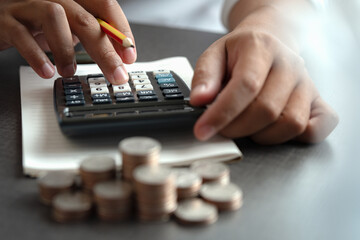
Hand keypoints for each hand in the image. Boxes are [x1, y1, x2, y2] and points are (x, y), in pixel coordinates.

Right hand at [0, 0, 135, 83]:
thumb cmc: (36, 22)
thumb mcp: (69, 27)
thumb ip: (92, 36)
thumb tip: (120, 56)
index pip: (104, 5)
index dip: (120, 30)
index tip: (129, 55)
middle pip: (85, 18)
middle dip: (105, 51)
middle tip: (116, 74)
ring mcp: (27, 5)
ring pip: (54, 16)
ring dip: (66, 50)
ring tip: (69, 71)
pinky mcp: (6, 20)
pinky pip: (22, 35)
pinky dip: (36, 56)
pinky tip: (46, 71)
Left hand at [190, 27, 337, 143]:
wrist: (270, 40)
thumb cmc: (240, 52)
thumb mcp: (215, 55)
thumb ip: (204, 76)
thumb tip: (199, 100)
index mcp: (261, 48)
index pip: (245, 85)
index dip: (222, 113)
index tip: (202, 131)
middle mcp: (289, 65)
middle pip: (267, 109)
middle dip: (237, 128)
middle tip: (221, 128)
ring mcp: (307, 84)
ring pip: (291, 123)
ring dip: (262, 135)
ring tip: (246, 126)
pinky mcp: (317, 100)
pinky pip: (318, 128)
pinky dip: (298, 137)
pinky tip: (275, 130)